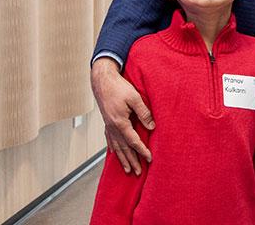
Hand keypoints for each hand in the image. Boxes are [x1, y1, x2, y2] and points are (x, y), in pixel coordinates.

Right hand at [91, 58, 154, 173]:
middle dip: (132, 161)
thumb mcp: (135, 98)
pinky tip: (114, 154)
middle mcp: (112, 127)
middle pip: (124, 148)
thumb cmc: (119, 87)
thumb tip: (152, 127)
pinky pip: (109, 139)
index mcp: (120, 123)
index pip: (133, 141)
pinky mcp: (106, 122)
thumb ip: (143, 113)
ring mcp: (108, 126)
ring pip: (116, 146)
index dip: (142, 151)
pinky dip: (113, 148)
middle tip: (138, 172)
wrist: (102, 81)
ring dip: (122, 159)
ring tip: (127, 169)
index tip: (149, 159)